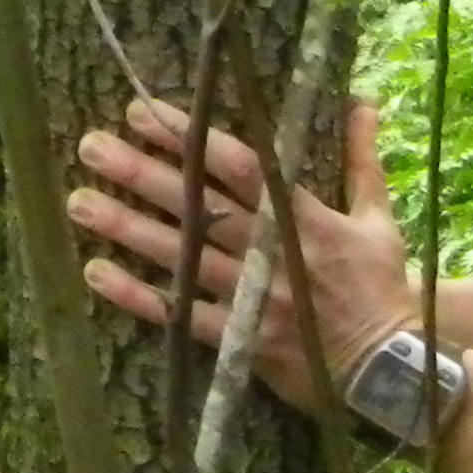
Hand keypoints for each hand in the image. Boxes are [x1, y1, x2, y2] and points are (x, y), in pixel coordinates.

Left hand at [68, 99, 421, 408]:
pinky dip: (139, 296)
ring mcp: (257, 299)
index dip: (193, 138)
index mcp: (308, 220)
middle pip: (201, 207)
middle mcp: (276, 254)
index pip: (244, 168)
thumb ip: (362, 160)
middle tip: (91, 145)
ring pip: (185, 257)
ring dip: (128, 228)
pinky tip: (97, 273)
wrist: (394, 371)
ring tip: (79, 201)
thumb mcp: (380, 222)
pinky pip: (184, 316)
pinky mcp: (245, 342)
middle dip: (144, 174)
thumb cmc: (384, 290)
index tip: (144, 111)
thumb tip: (362, 101)